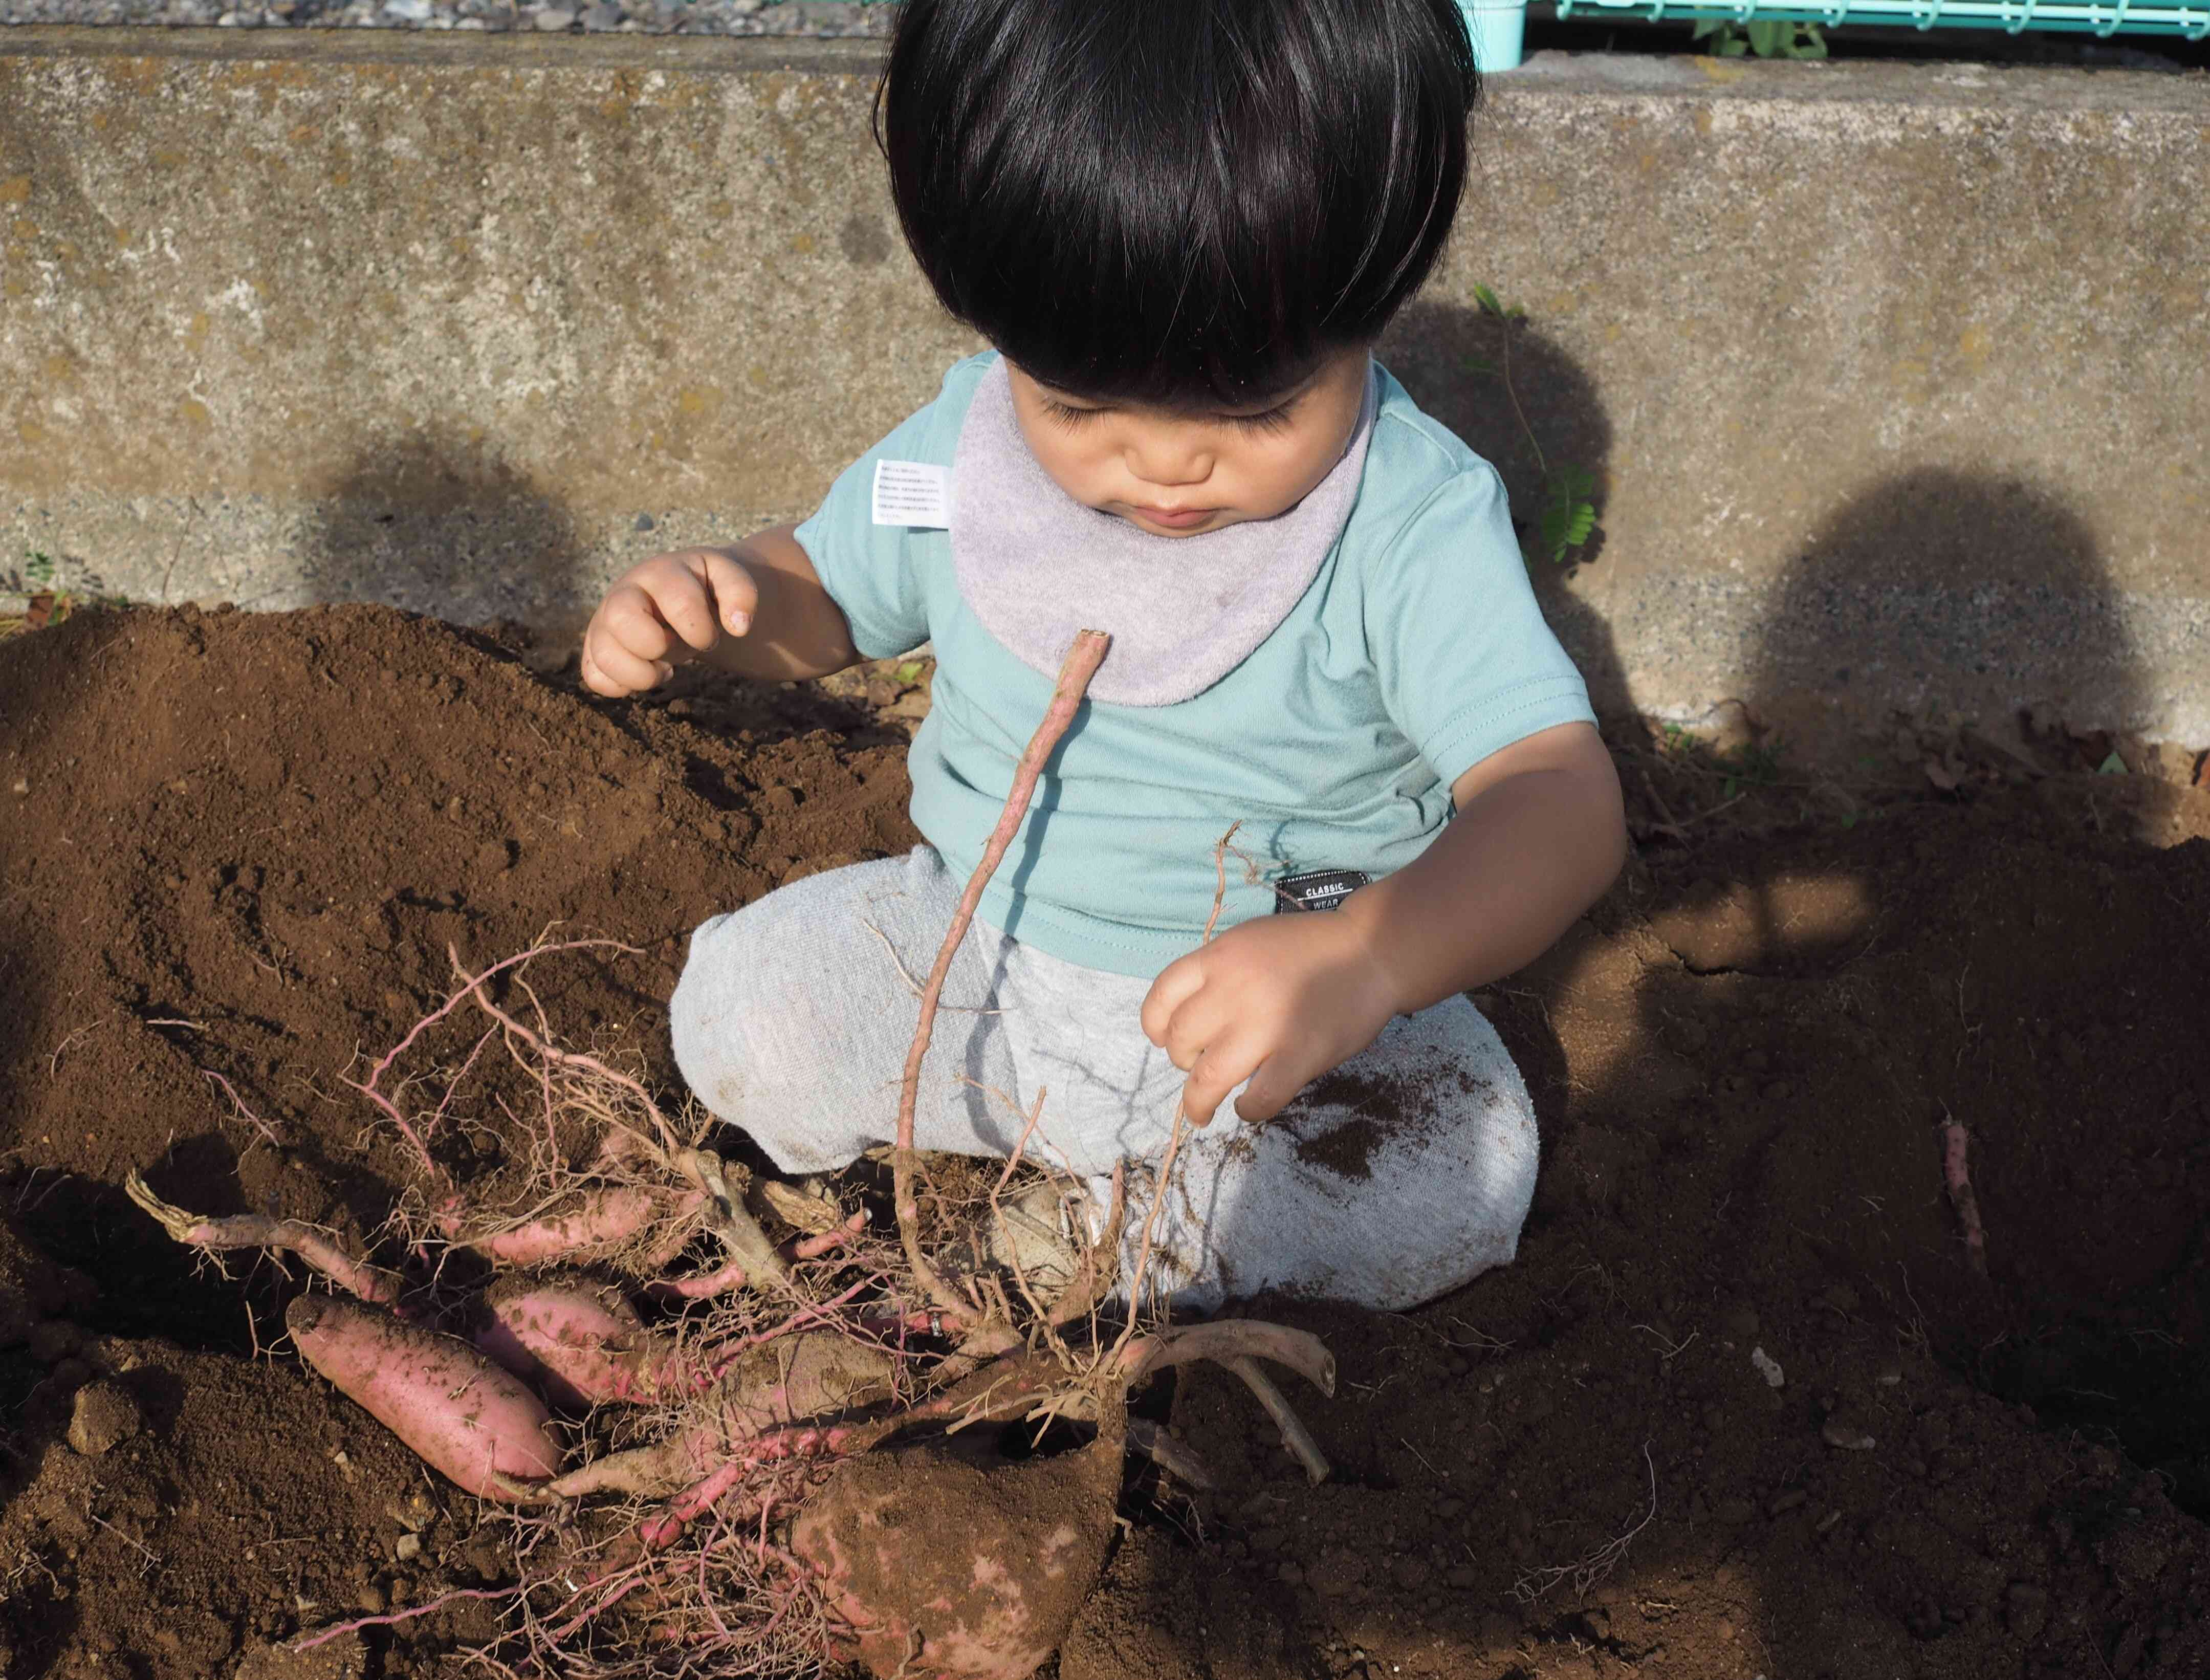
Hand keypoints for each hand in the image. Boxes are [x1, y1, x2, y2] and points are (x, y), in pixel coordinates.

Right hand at [580, 549, 756, 697]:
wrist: (683, 595)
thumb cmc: (704, 590)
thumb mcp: (728, 579)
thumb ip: (740, 592)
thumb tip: (739, 626)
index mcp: (662, 572)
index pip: (677, 600)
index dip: (699, 628)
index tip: (708, 637)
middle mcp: (625, 593)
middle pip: (620, 617)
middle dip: (656, 645)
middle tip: (676, 649)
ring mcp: (605, 621)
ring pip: (602, 653)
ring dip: (640, 674)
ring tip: (663, 669)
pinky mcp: (598, 647)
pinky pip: (593, 676)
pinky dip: (619, 685)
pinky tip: (644, 673)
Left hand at [1140, 911, 1401, 1125]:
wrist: (1373, 950)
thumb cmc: (1311, 948)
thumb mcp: (1250, 941)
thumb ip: (1218, 972)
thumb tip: (1188, 1014)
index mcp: (1220, 957)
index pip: (1160, 996)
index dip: (1155, 1026)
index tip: (1164, 1039)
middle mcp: (1234, 989)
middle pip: (1180, 1041)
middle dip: (1183, 1061)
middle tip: (1199, 1068)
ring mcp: (1266, 1024)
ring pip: (1207, 1078)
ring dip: (1198, 1102)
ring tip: (1202, 1112)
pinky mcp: (1299, 1055)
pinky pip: (1259, 1098)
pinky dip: (1248, 1109)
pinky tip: (1248, 1106)